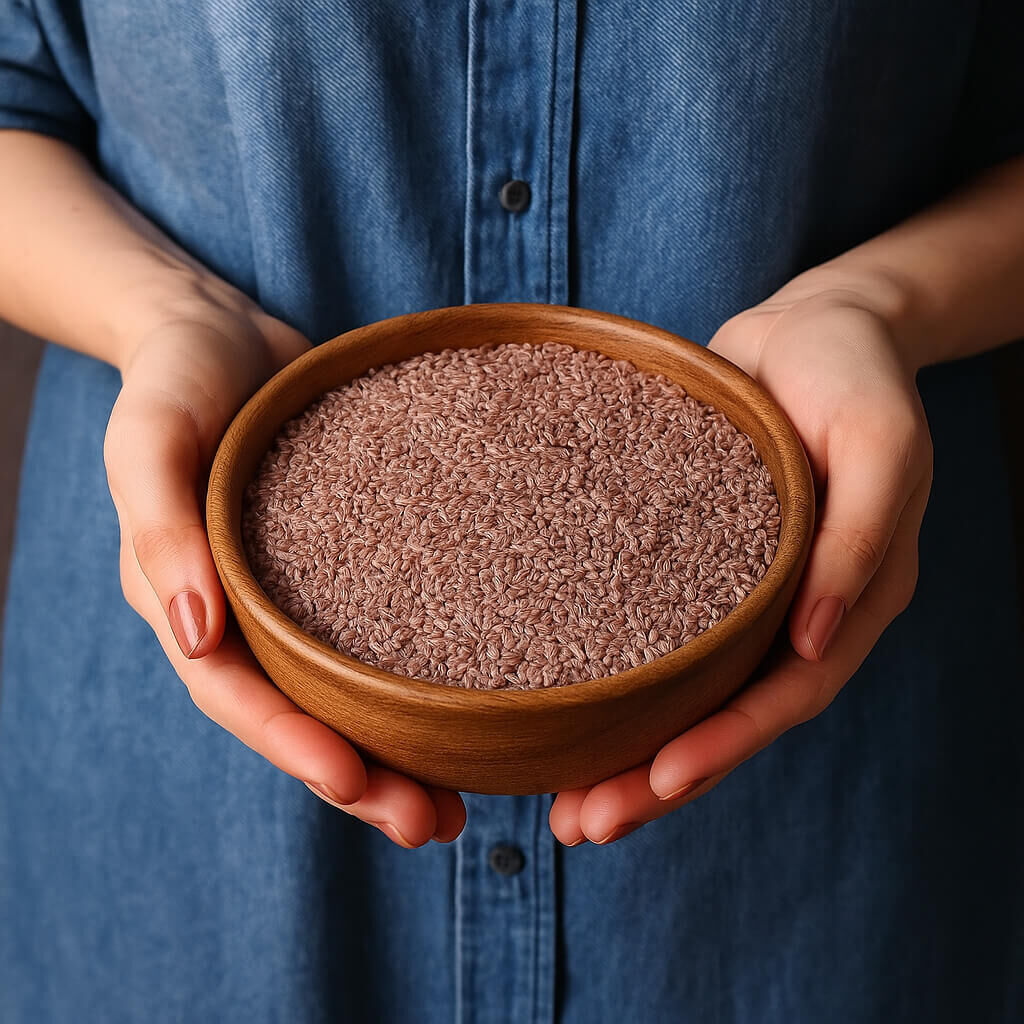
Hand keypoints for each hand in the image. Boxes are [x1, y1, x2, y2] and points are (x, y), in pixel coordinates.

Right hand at [103, 297, 465, 847]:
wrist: (221, 329)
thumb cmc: (176, 376)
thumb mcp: (150, 438)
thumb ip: (160, 531)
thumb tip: (196, 639)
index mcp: (190, 602)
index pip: (239, 696)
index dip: (293, 746)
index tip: (359, 784)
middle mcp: (245, 614)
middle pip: (301, 716)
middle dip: (360, 778)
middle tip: (433, 826)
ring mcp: (297, 594)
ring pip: (345, 692)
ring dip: (397, 751)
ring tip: (460, 804)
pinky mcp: (346, 565)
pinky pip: (378, 633)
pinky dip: (415, 679)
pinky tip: (472, 706)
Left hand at [549, 280, 933, 845]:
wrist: (810, 328)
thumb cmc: (850, 372)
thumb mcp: (876, 440)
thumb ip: (857, 538)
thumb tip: (816, 643)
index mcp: (848, 598)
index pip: (785, 696)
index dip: (725, 745)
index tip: (658, 783)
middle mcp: (792, 612)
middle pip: (726, 717)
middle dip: (660, 779)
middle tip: (582, 826)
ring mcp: (741, 595)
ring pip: (687, 694)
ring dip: (631, 753)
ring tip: (563, 803)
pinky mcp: (692, 566)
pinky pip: (659, 639)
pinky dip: (622, 687)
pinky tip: (568, 713)